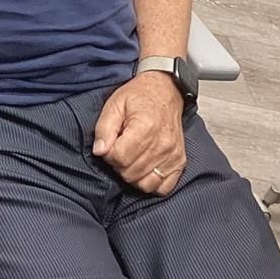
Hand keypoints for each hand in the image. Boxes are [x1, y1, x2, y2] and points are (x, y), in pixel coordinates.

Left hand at [92, 70, 186, 194]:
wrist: (166, 91)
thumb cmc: (140, 97)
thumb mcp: (115, 104)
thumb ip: (104, 128)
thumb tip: (99, 151)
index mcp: (145, 127)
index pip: (120, 158)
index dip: (108, 154)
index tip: (109, 144)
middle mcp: (162, 144)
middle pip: (130, 173)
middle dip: (119, 164)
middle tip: (119, 149)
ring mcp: (173, 155)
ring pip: (145, 183)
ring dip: (132, 175)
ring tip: (130, 158)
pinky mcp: (180, 162)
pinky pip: (163, 187)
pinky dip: (151, 183)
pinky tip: (144, 169)